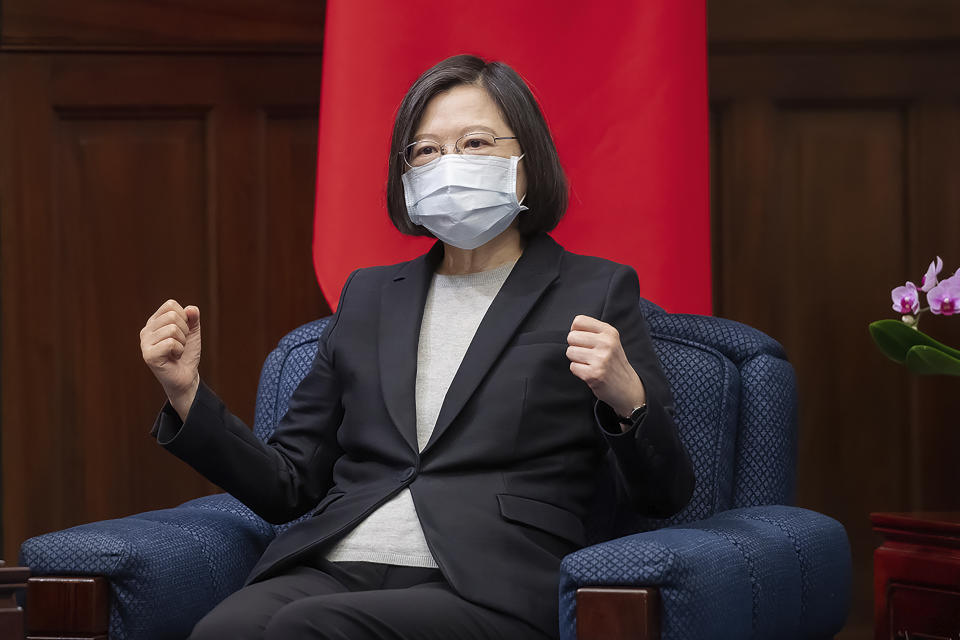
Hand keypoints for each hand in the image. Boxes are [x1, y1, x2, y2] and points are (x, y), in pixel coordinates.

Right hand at [140, 299, 200, 420]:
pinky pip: (170, 343)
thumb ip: (192, 318)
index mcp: (154, 321)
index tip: (183, 331)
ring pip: (173, 329)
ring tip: (176, 351)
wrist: (186, 376)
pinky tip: (173, 357)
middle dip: (184, 330)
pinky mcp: (149, 355)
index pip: (170, 305)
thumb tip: (191, 309)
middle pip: (172, 316)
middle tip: (180, 343)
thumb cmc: (187, 353)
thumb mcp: (192, 332)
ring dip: (182, 342)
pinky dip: (179, 350)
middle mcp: (146, 330)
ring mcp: (145, 343)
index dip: (184, 317)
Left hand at [566, 314, 645, 421]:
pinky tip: (590, 372)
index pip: (579, 321)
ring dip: (576, 359)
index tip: (583, 339)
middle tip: (587, 354)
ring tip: (589, 363)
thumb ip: (593, 331)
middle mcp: (606, 343)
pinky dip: (578, 371)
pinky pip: (572, 367)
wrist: (627, 387)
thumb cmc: (613, 362)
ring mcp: (600, 359)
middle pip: (571, 336)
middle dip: (575, 346)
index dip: (576, 331)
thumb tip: (572, 329)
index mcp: (609, 332)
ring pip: (570, 352)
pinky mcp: (594, 374)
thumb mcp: (610, 341)